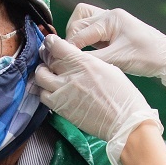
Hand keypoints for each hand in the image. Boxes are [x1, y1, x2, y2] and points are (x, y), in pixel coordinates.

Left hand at [36, 35, 162, 164]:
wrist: (124, 122)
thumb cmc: (123, 96)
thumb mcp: (108, 68)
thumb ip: (88, 63)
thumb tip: (77, 61)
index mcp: (84, 63)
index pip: (56, 46)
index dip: (50, 42)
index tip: (50, 43)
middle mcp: (70, 76)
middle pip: (46, 60)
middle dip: (45, 57)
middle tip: (48, 58)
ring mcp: (63, 93)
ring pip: (40, 78)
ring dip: (42, 74)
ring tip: (48, 75)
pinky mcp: (61, 109)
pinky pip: (44, 97)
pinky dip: (44, 91)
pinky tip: (52, 91)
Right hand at [65, 3, 165, 107]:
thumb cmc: (150, 56)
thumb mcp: (120, 59)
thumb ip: (94, 59)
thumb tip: (71, 62)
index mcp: (111, 18)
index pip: (80, 32)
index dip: (69, 47)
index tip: (60, 62)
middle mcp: (109, 17)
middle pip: (78, 22)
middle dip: (72, 39)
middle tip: (71, 58)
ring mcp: (112, 24)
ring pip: (84, 25)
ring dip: (78, 39)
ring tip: (79, 57)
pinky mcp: (114, 34)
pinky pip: (93, 35)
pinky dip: (88, 44)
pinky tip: (91, 58)